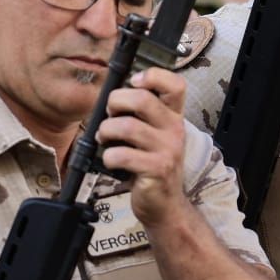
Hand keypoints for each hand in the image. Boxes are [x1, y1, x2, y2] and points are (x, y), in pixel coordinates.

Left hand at [99, 66, 188, 225]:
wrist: (164, 204)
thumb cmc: (152, 166)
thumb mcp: (153, 136)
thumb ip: (141, 115)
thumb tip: (112, 96)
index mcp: (173, 117)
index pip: (176, 84)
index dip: (154, 75)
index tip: (134, 81)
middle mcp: (174, 130)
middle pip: (142, 99)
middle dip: (114, 102)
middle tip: (109, 114)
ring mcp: (167, 150)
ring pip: (126, 126)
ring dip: (106, 131)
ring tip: (104, 139)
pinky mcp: (156, 170)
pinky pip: (121, 155)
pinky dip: (108, 156)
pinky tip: (110, 161)